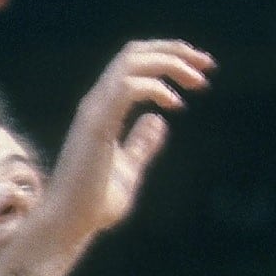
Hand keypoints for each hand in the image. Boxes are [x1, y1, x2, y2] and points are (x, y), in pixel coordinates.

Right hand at [30, 40, 213, 252]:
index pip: (134, 62)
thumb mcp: (129, 169)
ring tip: (198, 80)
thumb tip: (159, 121)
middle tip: (207, 63)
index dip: (169, 56)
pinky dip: (154, 87)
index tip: (200, 69)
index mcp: (104, 108)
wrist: (68, 226)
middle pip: (134, 51)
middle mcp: (97, 101)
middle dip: (174, 50)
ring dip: (170, 63)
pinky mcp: (96, 126)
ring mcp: (94, 111)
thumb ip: (141, 145)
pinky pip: (126, 88)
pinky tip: (174, 104)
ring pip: (130, 62)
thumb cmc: (93, 204)